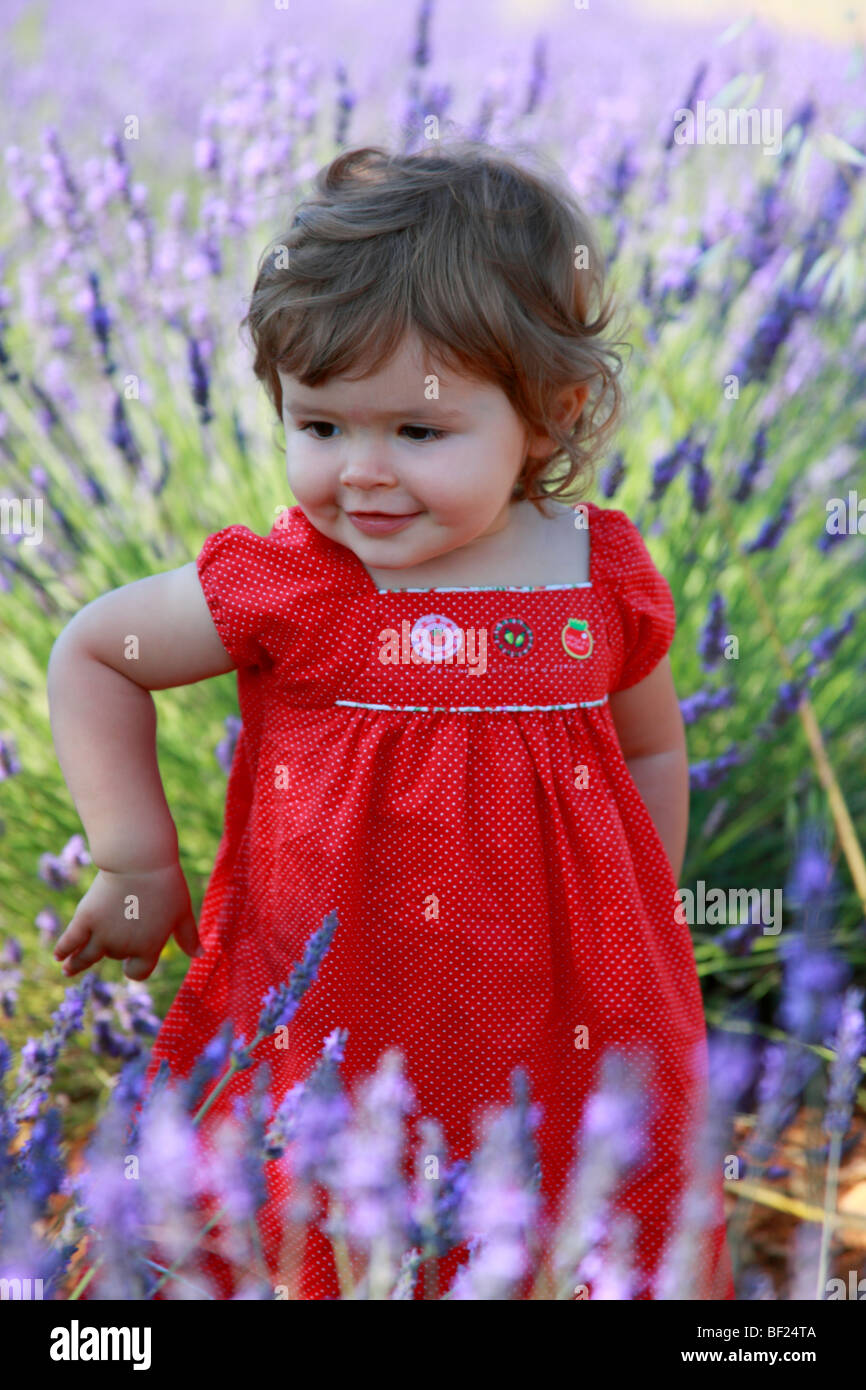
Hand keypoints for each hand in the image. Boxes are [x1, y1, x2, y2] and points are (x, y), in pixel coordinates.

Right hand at [53, 861, 202, 980]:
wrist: (140, 860)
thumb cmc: (166, 884)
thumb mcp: (182, 911)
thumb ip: (188, 936)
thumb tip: (200, 955)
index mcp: (148, 948)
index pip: (138, 972)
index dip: (134, 968)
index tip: (129, 966)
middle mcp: (123, 947)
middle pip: (113, 956)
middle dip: (113, 948)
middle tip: (111, 939)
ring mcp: (102, 934)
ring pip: (85, 958)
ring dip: (75, 966)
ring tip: (67, 970)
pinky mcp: (85, 919)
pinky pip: (70, 941)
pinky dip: (64, 950)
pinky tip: (59, 956)